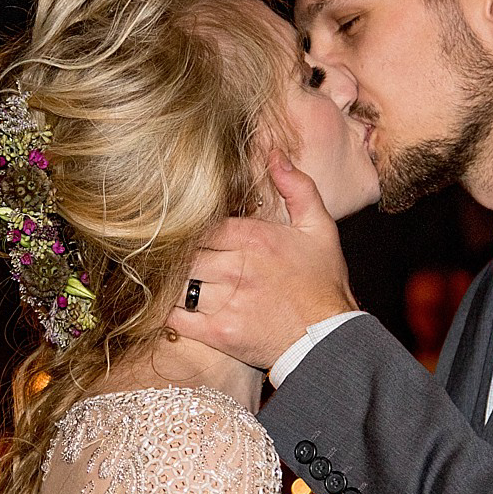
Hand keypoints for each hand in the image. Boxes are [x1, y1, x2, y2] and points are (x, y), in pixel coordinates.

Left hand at [165, 154, 355, 370]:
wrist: (328, 339)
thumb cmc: (323, 285)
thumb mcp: (320, 228)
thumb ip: (297, 188)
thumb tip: (275, 154)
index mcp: (253, 238)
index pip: (200, 224)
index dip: (189, 227)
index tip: (184, 231)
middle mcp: (235, 267)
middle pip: (183, 251)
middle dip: (176, 253)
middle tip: (167, 254)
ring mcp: (226, 301)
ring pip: (177, 281)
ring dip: (169, 280)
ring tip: (164, 278)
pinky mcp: (219, 333)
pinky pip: (176, 318)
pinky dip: (164, 311)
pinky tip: (163, 305)